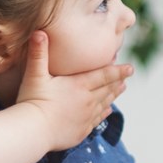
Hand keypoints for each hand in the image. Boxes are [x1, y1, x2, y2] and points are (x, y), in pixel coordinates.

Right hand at [15, 31, 132, 151]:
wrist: (32, 131)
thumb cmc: (32, 101)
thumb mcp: (35, 74)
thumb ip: (38, 53)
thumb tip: (38, 31)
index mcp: (79, 85)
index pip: (104, 75)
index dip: (118, 71)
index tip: (131, 68)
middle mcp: (87, 100)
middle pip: (107, 89)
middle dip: (117, 82)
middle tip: (127, 77)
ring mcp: (85, 117)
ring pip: (104, 104)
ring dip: (113, 95)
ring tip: (121, 89)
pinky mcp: (81, 131)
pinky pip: (97, 120)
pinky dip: (104, 113)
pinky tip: (107, 110)